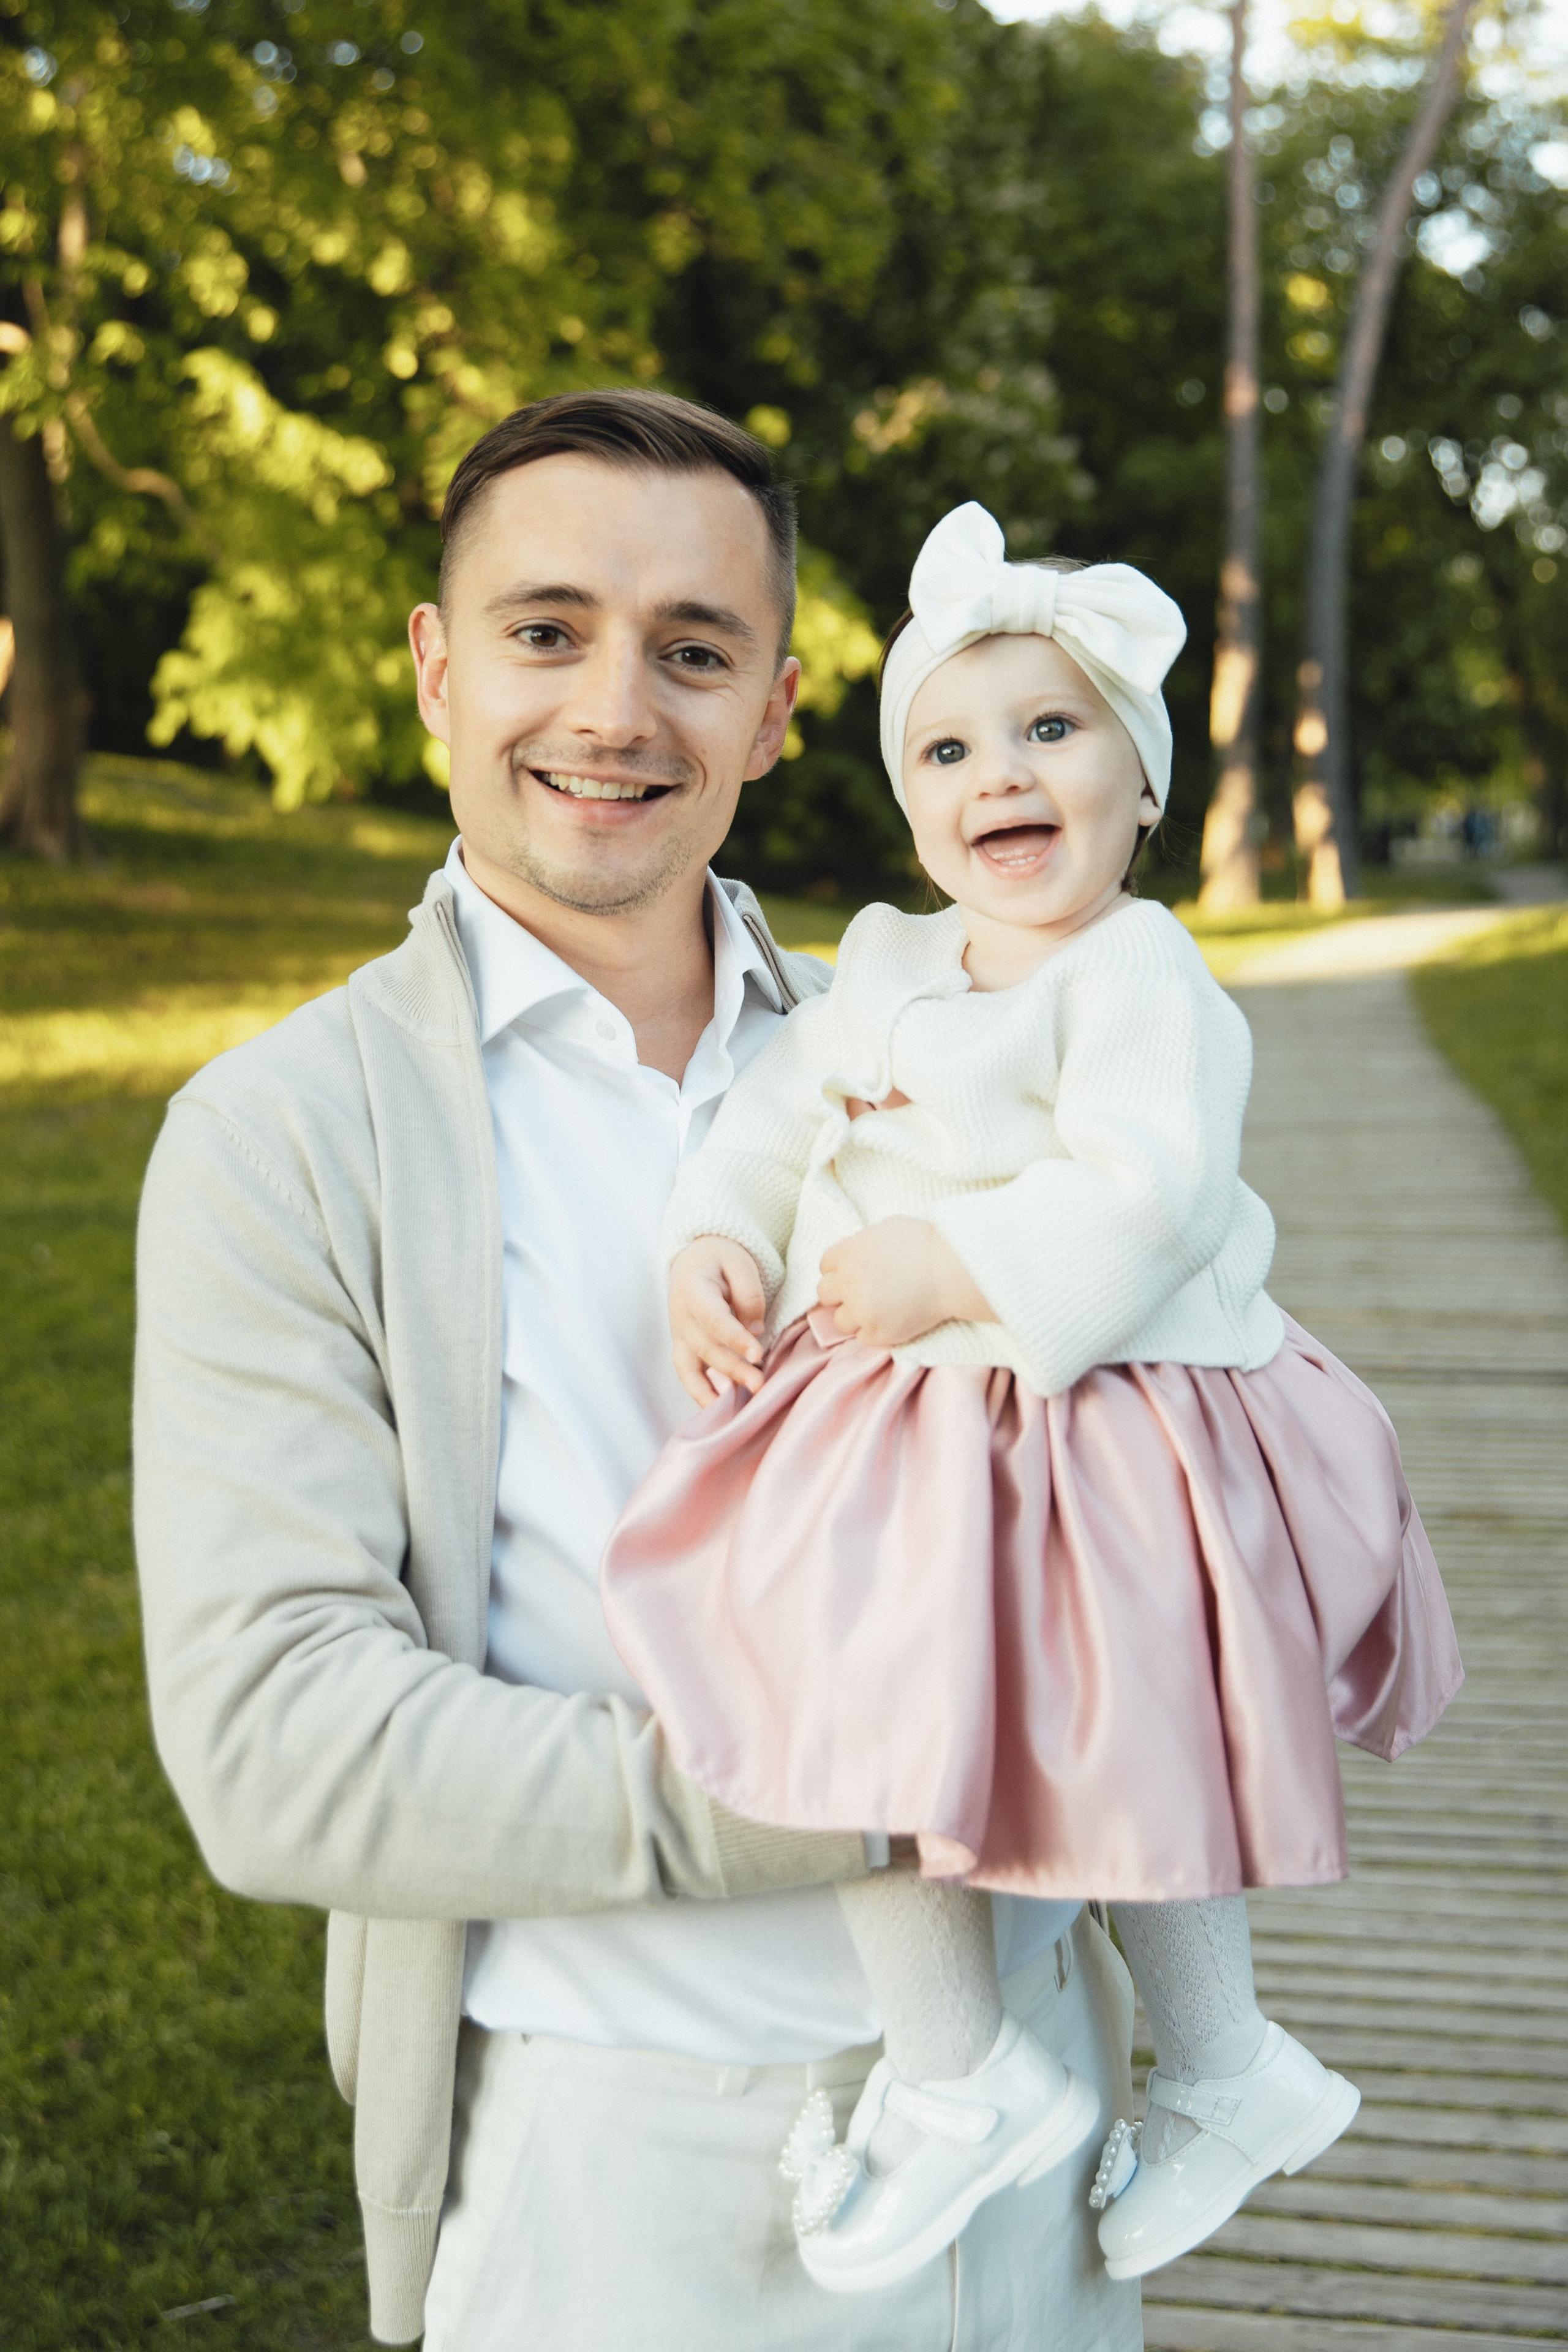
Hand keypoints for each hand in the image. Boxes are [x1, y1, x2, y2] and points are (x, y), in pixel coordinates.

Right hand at [669, 1238, 767, 1408]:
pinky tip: (719, 1411)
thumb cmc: (721, 1259)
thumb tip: (754, 1331)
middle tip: (760, 1385)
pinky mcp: (683, 1348)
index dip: (735, 1338)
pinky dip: (700, 1395)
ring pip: (691, 1368)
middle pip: (706, 1348)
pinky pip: (687, 1376)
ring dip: (714, 1390)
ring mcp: (679, 1336)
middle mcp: (680, 1317)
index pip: (714, 1319)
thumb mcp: (739, 1262)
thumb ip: (749, 1295)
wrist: (694, 1259)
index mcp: (693, 1289)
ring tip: (738, 1408)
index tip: (757, 1354)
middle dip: (733, 1369)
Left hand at [816, 1218, 993, 1348]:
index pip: (825, 1266)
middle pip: (825, 1293)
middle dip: (840, 1293)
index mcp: (847, 1254)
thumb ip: (861, 1242)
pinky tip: (891, 1319)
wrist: (951, 1271)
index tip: (855, 1272)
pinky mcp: (877, 1333)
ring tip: (878, 1309)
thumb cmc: (925, 1243)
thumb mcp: (886, 1228)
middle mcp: (848, 1283)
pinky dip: (874, 1331)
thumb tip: (849, 1252)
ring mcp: (861, 1310)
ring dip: (855, 1316)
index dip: (840, 1269)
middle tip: (861, 1293)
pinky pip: (863, 1337)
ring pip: (840, 1320)